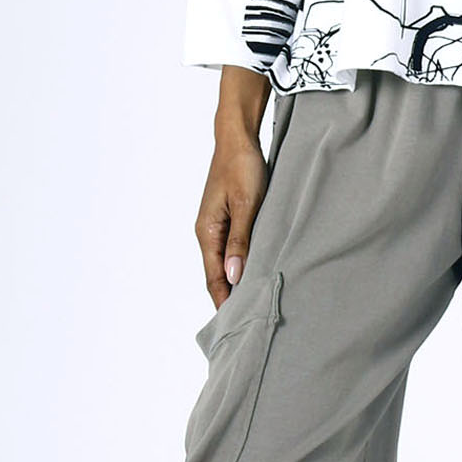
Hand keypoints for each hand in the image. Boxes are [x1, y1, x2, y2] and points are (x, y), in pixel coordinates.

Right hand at [195, 66, 271, 306]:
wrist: (238, 137)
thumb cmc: (242, 166)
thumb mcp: (247, 203)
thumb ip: (240, 241)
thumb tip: (233, 277)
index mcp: (207, 231)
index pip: (213, 278)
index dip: (224, 302)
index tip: (237, 324)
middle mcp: (207, 232)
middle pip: (217, 275)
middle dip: (230, 299)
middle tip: (248, 323)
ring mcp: (217, 225)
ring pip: (225, 263)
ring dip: (236, 283)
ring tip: (253, 305)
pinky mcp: (228, 218)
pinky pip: (232, 249)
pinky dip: (241, 265)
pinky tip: (255, 274)